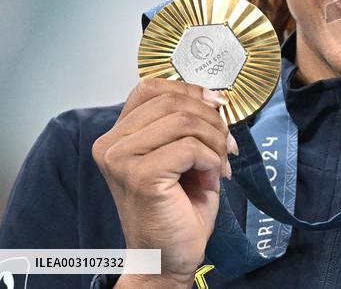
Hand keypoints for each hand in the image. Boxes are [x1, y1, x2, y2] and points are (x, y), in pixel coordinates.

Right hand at [92, 79, 236, 285]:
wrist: (168, 257)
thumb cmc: (177, 208)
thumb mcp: (182, 153)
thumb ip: (187, 123)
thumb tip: (214, 98)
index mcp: (118, 135)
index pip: (152, 87)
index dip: (190, 90)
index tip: (216, 105)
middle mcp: (111, 144)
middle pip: (173, 101)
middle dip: (211, 120)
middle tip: (226, 145)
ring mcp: (121, 159)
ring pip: (185, 121)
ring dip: (215, 141)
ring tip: (219, 164)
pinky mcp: (140, 176)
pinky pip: (190, 148)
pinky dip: (212, 160)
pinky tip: (212, 178)